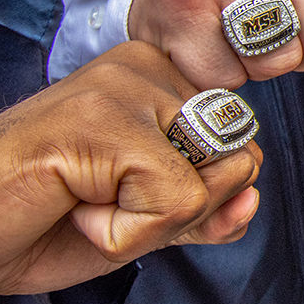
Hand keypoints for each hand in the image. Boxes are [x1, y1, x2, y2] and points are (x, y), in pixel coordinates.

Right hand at [0, 41, 261, 294]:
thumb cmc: (52, 219)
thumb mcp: (150, 219)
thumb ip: (211, 208)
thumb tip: (252, 198)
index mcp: (165, 79)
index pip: (243, 147)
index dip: (196, 196)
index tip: (124, 190)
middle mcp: (148, 69)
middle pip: (240, 161)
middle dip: (182, 209)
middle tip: (104, 200)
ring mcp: (124, 89)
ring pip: (213, 181)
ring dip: (152, 222)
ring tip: (87, 201)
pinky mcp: (104, 122)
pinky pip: (177, 202)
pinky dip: (127, 234)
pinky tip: (76, 208)